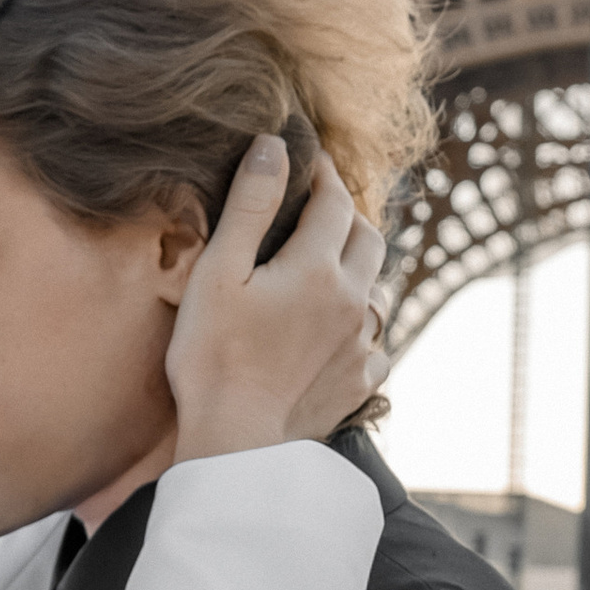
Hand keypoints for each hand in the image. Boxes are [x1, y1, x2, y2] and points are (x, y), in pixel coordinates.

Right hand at [167, 148, 387, 463]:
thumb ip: (250, 205)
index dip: (322, 173)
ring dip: (357, 269)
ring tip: (326, 269)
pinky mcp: (360, 382)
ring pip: (377, 289)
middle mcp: (352, 301)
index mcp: (317, 268)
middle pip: (368, 238)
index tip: (308, 159)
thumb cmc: (213, 356)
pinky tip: (336, 332)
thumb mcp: (218, 272)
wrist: (236, 442)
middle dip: (347, 215)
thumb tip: (275, 146)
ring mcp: (361, 345)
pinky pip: (375, 342)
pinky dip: (360, 326)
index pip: (334, 200)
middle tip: (317, 208)